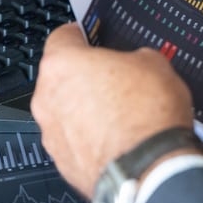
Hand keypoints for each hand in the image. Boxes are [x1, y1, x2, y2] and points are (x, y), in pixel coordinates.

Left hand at [30, 23, 193, 198]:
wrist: (150, 168)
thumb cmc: (147, 117)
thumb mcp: (155, 63)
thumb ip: (134, 57)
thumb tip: (135, 63)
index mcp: (62, 65)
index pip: (62, 37)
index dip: (81, 35)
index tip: (90, 37)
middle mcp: (47, 99)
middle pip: (62, 78)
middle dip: (87, 77)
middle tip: (118, 80)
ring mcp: (53, 135)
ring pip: (67, 112)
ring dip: (88, 110)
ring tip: (123, 114)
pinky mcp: (64, 163)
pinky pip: (76, 141)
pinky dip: (92, 138)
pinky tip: (121, 138)